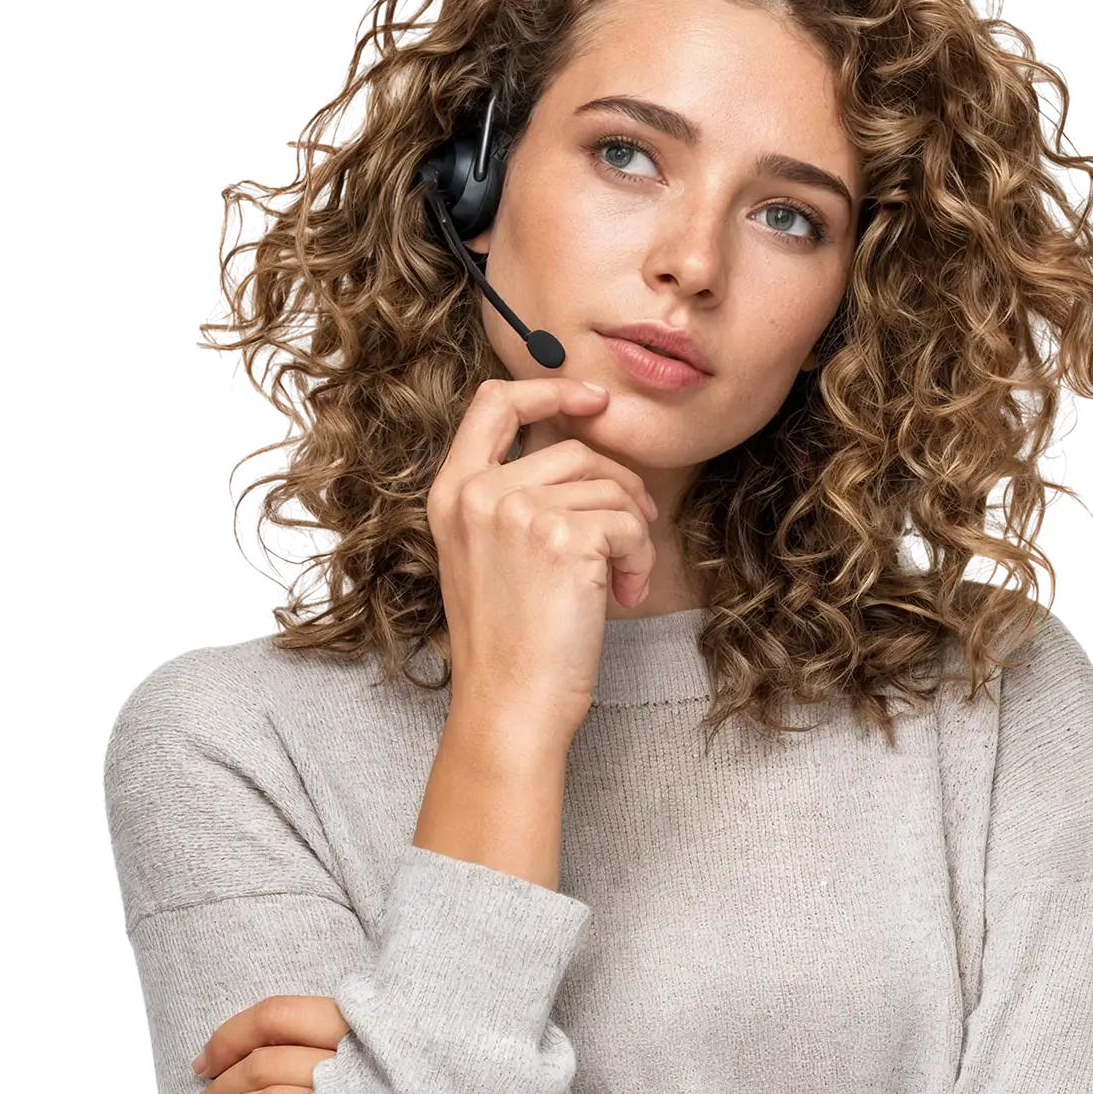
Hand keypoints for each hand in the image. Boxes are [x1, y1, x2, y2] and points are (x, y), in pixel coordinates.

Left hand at [192, 995, 349, 1093]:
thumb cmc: (377, 1069)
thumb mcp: (354, 1035)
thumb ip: (305, 1032)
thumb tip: (223, 1052)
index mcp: (350, 1025)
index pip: (275, 1016)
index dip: (229, 1037)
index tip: (205, 1061)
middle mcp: (346, 1065)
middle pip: (263, 1066)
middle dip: (222, 1087)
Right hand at [428, 376, 657, 739]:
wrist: (509, 703)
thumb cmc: (508, 641)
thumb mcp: (486, 555)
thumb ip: (512, 498)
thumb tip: (582, 448)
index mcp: (452, 492)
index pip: (495, 402)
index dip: (550, 389)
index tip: (594, 400)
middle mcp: (479, 492)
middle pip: (575, 450)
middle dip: (618, 488)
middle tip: (632, 533)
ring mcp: (518, 510)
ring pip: (610, 488)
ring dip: (632, 534)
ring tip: (621, 582)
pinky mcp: (563, 536)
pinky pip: (629, 524)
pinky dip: (640, 561)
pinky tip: (625, 596)